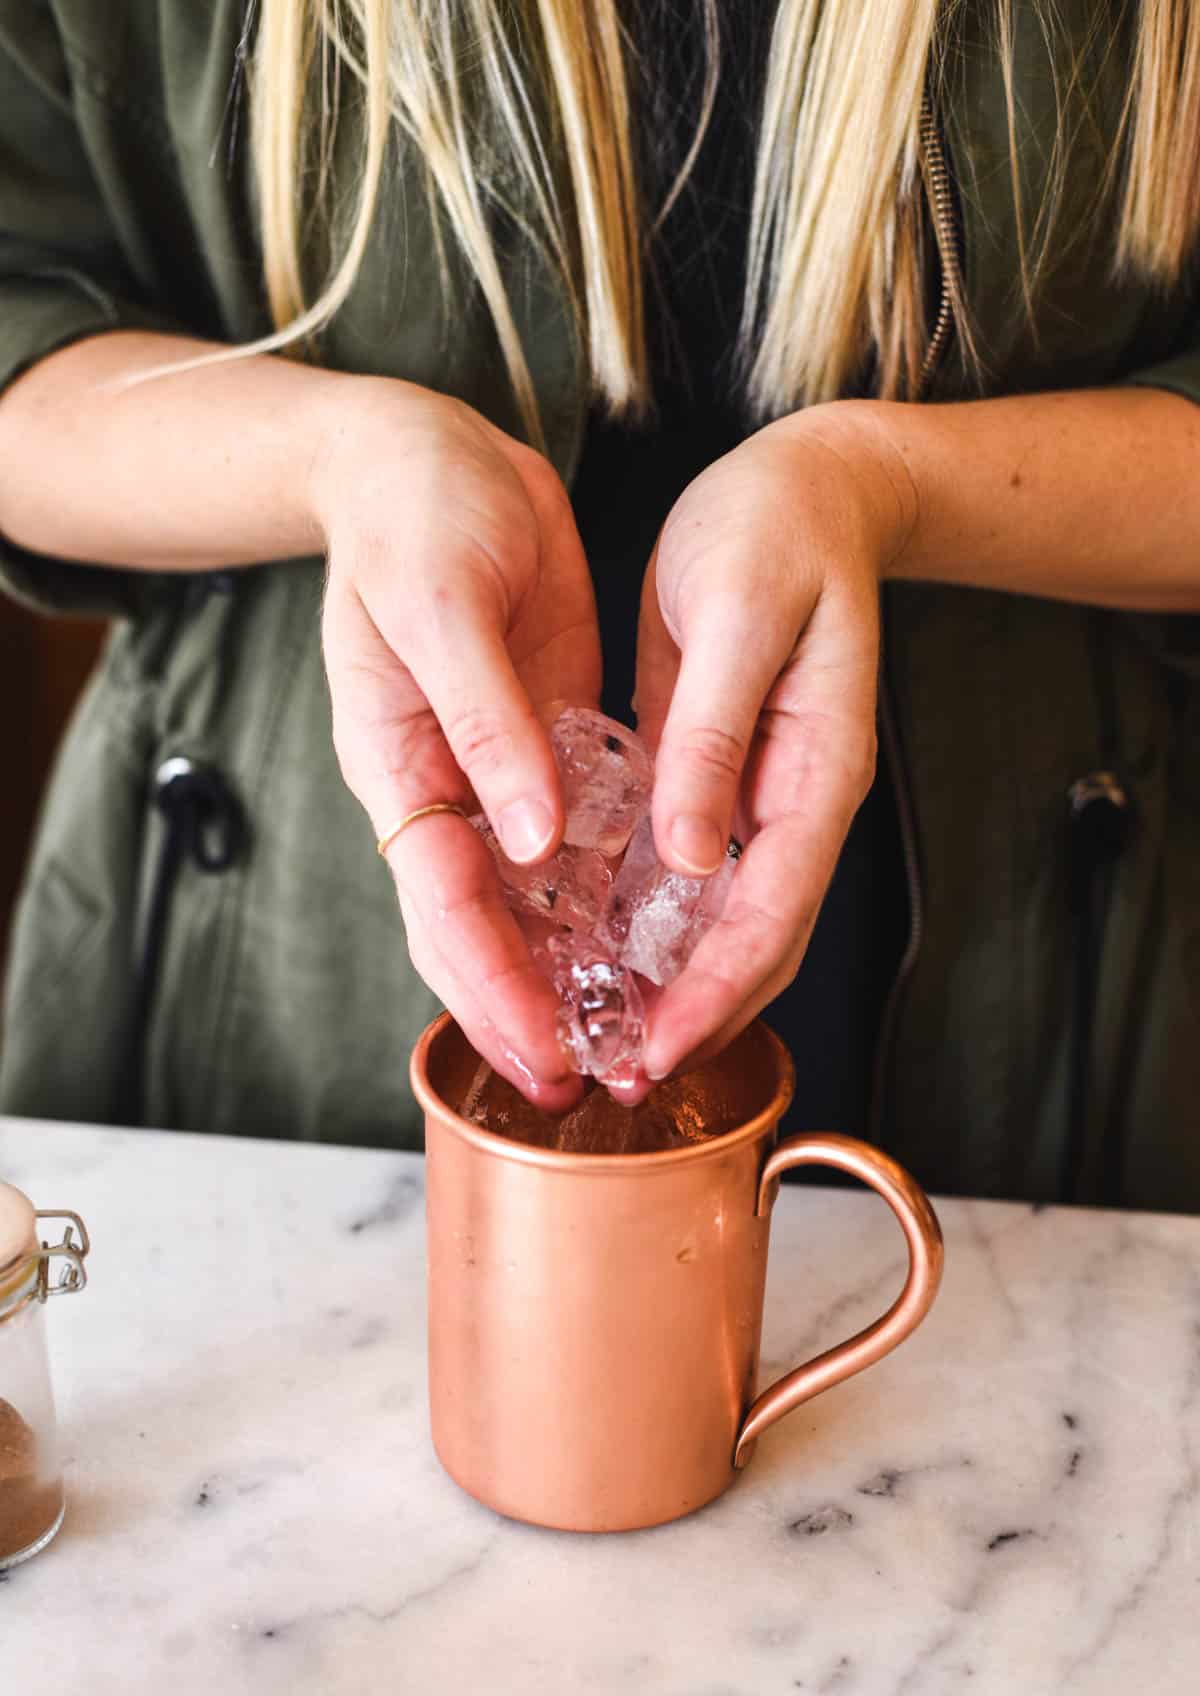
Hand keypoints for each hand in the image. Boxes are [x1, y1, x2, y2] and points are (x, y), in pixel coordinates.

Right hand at [313, 379, 600, 1106]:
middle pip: (478, 928)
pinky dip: (596, 898)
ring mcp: (493, 771)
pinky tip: (640, 941)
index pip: (444, 904)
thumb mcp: (444, 602)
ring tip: (620, 1035)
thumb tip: (528, 840)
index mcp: (397, 762)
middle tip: (583, 1083)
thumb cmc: (413, 512)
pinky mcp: (540, 742)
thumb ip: (484, 722)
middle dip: (524, 1009)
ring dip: (564, 971)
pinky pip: (566, 841)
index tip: (542, 1051)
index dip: (491, 986)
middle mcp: (441, 787)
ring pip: (523, 899)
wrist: (429, 453)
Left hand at [633, 400, 916, 1079]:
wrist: (806, 486)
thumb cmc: (778, 532)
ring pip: (725, 920)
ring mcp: (761, 795)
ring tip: (608, 1034)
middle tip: (623, 1076)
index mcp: (815, 773)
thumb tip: (687, 857)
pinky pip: (693, 872)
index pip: (770, 916)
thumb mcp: (737, 617)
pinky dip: (657, 921)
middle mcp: (796, 802)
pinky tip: (606, 946)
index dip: (716, 994)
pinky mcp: (721, 774)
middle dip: (697, 1016)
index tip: (658, 1051)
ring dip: (676, 983)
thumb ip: (716, 738)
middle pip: (757, 942)